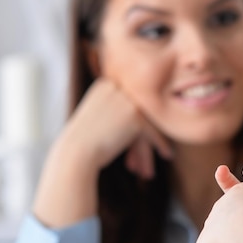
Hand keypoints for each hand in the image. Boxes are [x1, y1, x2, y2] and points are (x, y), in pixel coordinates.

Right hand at [33, 78, 172, 226]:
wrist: (75, 154)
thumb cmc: (81, 142)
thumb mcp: (96, 116)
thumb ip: (115, 109)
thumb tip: (139, 113)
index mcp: (104, 84)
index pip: (131, 101)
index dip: (139, 122)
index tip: (146, 137)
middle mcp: (116, 88)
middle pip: (140, 112)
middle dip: (146, 134)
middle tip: (156, 149)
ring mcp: (126, 100)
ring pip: (147, 123)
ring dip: (153, 142)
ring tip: (161, 157)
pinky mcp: (135, 115)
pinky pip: (153, 131)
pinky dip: (160, 144)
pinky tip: (168, 155)